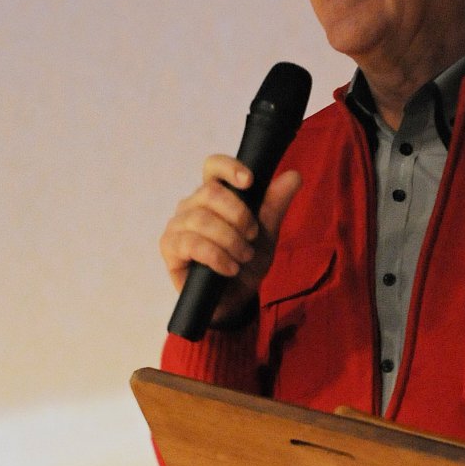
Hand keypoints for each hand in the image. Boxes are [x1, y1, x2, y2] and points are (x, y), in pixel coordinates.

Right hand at [159, 155, 301, 324]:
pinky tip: (230, 268)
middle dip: (238, 215)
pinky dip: (216, 257)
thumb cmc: (246, 262)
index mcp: (214, 194)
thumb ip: (275, 205)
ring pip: (201, 219)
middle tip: (252, 237)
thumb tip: (294, 176)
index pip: (213, 166)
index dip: (229, 168)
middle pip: (210, 192)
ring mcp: (178, 225)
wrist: (235, 299)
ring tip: (243, 257)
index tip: (249, 182)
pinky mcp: (170, 248)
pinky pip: (191, 243)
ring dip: (230, 240)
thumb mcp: (266, 234)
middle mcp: (192, 205)